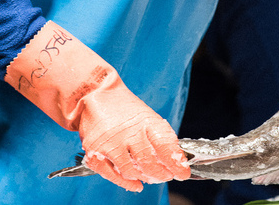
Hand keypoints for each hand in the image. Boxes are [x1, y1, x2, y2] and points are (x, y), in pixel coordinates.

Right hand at [79, 71, 189, 190]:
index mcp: (145, 121)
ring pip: (131, 170)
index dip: (175, 162)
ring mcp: (111, 143)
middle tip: (168, 176)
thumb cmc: (125, 109)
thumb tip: (174, 159)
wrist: (97, 93)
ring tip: (153, 178)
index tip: (183, 172)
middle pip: (149, 161)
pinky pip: (112, 174)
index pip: (164, 145)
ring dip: (146, 177)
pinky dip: (126, 183)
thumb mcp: (146, 116)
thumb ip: (157, 135)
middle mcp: (128, 132)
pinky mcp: (95, 152)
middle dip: (162, 174)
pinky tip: (136, 184)